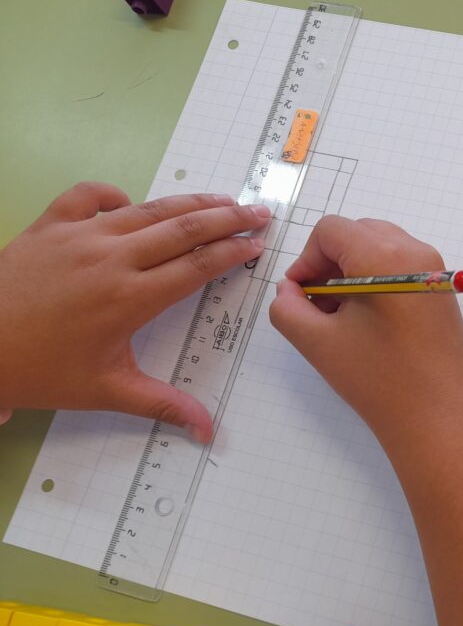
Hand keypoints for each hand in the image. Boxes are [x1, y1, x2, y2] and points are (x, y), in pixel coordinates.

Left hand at [0, 182, 270, 440]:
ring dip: (189, 203)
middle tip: (258, 213)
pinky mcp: (49, 226)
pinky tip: (130, 204)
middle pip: (184, 229)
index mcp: (131, 298)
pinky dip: (114, 194)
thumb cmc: (41, 371)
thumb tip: (207, 431)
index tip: (258, 246)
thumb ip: (163, 404)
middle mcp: (112, 259)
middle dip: (228, 219)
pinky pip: (88, 196)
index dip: (233, 253)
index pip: (197, 266)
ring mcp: (79, 237)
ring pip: (147, 209)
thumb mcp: (106, 390)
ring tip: (221, 200)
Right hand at [269, 216, 462, 434]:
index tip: (300, 295)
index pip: (331, 230)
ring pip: (378, 247)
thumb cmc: (379, 379)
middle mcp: (414, 250)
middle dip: (329, 263)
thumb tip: (289, 290)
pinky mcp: (440, 287)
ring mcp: (433, 267)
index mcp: (383, 255)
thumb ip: (288, 308)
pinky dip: (375, 278)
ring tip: (341, 316)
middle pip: (357, 232)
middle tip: (318, 305)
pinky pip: (399, 264)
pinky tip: (367, 320)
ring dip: (350, 271)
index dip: (306, 258)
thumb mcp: (318, 343)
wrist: (438, 415)